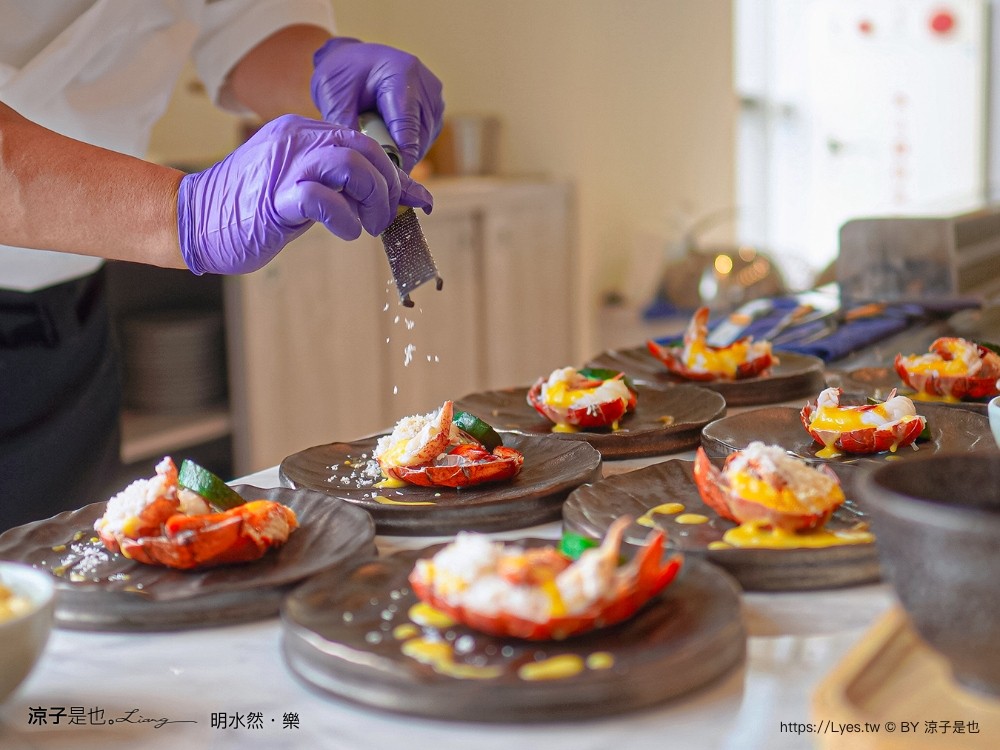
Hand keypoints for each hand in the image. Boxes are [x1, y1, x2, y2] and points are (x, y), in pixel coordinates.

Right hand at [177, 114, 432, 274]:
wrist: (194, 221)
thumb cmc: (251, 210)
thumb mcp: (303, 192)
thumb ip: (341, 187)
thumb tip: (391, 197)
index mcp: (302, 134)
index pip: (363, 142)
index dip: (395, 173)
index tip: (418, 199)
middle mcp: (295, 140)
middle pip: (364, 148)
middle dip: (387, 187)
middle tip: (382, 219)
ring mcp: (284, 166)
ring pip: (349, 164)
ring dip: (372, 199)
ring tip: (366, 226)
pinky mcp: (275, 197)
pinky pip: (321, 197)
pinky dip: (344, 218)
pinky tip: (345, 231)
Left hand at [311, 37, 443, 171]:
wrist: (352, 57)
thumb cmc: (342, 73)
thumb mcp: (335, 98)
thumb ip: (349, 129)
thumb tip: (363, 162)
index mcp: (403, 76)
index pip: (407, 131)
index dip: (397, 160)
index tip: (384, 181)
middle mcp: (427, 86)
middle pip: (418, 140)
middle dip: (397, 158)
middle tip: (375, 174)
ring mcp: (436, 98)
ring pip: (423, 143)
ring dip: (403, 153)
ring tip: (378, 154)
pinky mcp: (436, 109)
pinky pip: (425, 139)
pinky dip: (408, 146)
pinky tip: (388, 143)